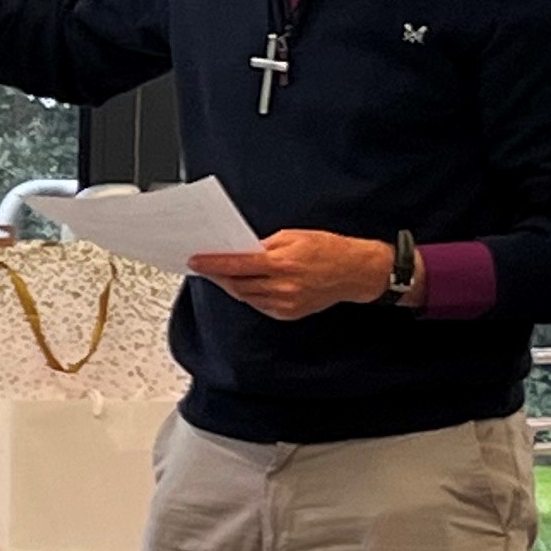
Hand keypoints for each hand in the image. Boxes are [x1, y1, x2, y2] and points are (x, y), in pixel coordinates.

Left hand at [187, 231, 395, 320]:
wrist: (355, 272)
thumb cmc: (328, 249)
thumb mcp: (294, 236)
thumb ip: (264, 245)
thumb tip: (240, 250)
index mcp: (282, 263)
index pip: (237, 264)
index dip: (212, 264)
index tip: (195, 261)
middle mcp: (282, 286)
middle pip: (237, 284)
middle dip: (217, 276)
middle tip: (204, 267)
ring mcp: (286, 303)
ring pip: (245, 297)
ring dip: (231, 286)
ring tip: (222, 274)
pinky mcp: (289, 313)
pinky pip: (259, 305)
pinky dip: (248, 295)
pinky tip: (245, 285)